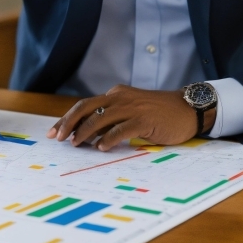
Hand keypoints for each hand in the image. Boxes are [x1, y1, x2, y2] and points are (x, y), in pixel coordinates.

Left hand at [46, 85, 215, 150]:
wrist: (188, 109)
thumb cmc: (159, 114)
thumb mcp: (131, 112)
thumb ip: (112, 119)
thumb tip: (87, 135)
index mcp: (116, 94)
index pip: (85, 105)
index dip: (67, 118)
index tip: (54, 132)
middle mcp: (121, 98)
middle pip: (87, 107)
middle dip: (69, 123)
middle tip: (58, 138)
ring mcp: (133, 107)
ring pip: (101, 117)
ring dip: (85, 132)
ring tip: (76, 144)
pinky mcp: (145, 120)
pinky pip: (122, 128)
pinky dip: (109, 138)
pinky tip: (101, 147)